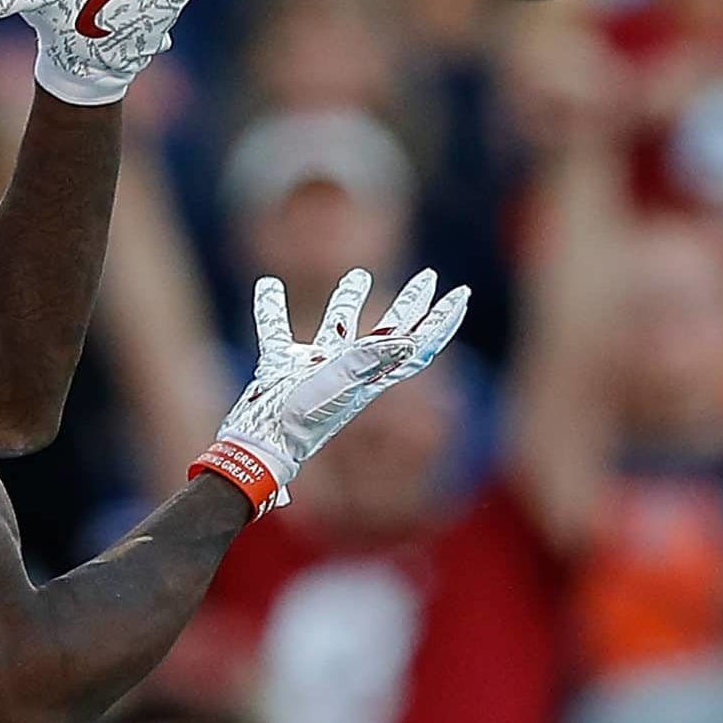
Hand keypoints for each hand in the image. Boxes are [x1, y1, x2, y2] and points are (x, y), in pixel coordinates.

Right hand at [192, 269, 469, 516]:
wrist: (260, 446)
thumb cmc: (302, 418)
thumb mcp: (340, 383)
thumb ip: (370, 358)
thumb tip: (412, 339)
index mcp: (371, 376)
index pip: (417, 344)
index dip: (441, 320)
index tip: (461, 292)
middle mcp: (350, 372)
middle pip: (389, 332)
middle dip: (409, 305)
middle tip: (427, 277)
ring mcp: (316, 370)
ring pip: (339, 327)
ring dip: (349, 301)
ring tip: (359, 275)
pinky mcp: (282, 368)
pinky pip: (279, 331)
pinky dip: (272, 309)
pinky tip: (269, 286)